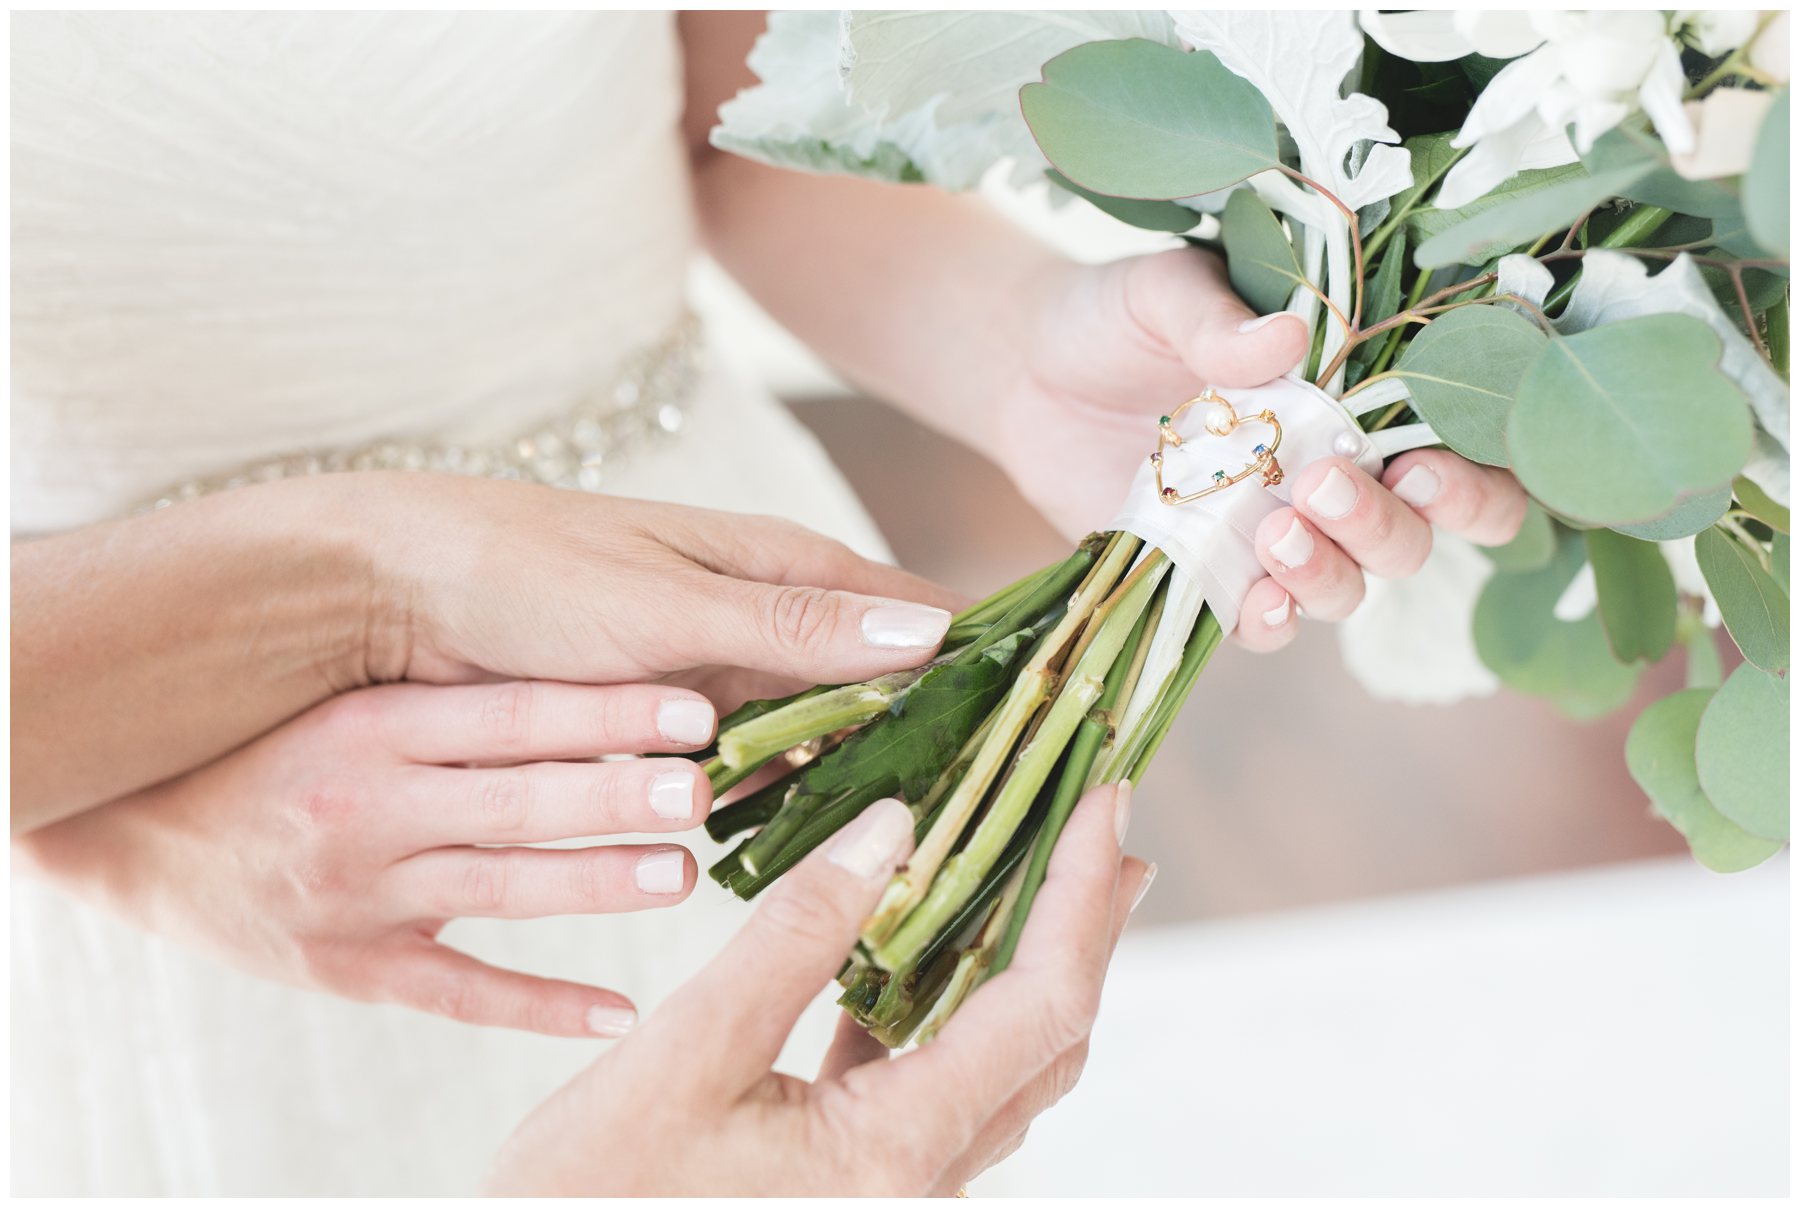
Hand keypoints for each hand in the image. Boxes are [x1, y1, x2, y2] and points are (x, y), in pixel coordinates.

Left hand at [13, 472, 962, 826]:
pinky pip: (741, 763)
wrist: (385, 594)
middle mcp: (754, 610)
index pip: (911, 608)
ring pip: (810, 731)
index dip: (976, 658)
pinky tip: (785, 838)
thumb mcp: (668, 606)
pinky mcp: (660, 715)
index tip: (1037, 712)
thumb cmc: (524, 574)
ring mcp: (709, 665)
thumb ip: (796, 628)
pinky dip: (767, 795)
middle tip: (965, 805)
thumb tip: (932, 633)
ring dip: (841, 775)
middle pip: (872, 681)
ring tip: (889, 835)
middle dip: (918, 735)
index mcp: (774, 561)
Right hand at [17, 678, 732, 1036]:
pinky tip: (617, 1012)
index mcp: (371, 725)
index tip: (691, 705)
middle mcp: (367, 806)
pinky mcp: (350, 967)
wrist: (134, 834)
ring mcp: (359, 895)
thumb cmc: (271, 749)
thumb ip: (457, 695)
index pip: (508, 712)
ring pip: (498, 890)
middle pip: (514, 800)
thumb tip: (597, 664)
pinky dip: (539, 1006)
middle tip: (703, 786)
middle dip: (614, 793)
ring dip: (594, 884)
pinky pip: (458, 992)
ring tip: (681, 874)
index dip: (604, 709)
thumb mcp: (349, 700)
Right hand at [488, 786, 1149, 1194]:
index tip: (1103, 802)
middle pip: (1046, 1036)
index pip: (1039, 1005)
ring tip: (1039, 873)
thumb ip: (795, 939)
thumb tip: (894, 829)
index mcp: (896, 1152)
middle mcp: (918, 1182)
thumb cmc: (591, 1202)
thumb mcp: (684, 1056)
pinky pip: (934, 1081)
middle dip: (1084, 924)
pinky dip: (948, 1004)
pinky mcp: (852, 1181)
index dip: (1079, 896)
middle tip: (1104, 822)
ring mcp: (891, 1188)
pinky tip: (920, 953)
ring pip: (1001, 1063)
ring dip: (1027, 962)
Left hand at [999, 248, 1525, 650]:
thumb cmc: (1115, 318)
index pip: (1460, 449)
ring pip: (1351, 586)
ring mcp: (1274, 533)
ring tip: (1276, 533)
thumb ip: (1217, 315)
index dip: (1474, 476)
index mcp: (1356, 397)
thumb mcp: (1160, 293)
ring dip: (1332, 572)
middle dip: (1388, 525)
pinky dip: (1274, 621)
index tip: (1427, 465)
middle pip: (1416, 533)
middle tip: (1323, 486)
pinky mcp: (1211, 577)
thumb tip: (1286, 337)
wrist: (1026, 370)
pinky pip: (1266, 623)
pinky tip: (1258, 601)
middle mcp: (1333, 473)